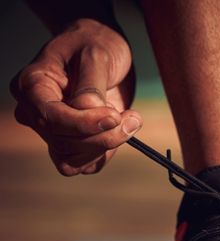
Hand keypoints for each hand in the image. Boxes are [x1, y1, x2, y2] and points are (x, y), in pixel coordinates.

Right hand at [10, 18, 141, 174]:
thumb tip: (88, 110)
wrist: (103, 48)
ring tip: (132, 120)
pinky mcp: (74, 141)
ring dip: (107, 146)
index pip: (49, 117)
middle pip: (62, 143)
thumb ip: (92, 84)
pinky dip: (106, 154)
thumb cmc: (96, 44)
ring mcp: (54, 130)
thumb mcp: (97, 54)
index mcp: (33, 85)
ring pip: (71, 160)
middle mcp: (36, 112)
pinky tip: (123, 131)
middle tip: (133, 118)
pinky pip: (85, 164)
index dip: (83, 124)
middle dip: (102, 136)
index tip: (114, 116)